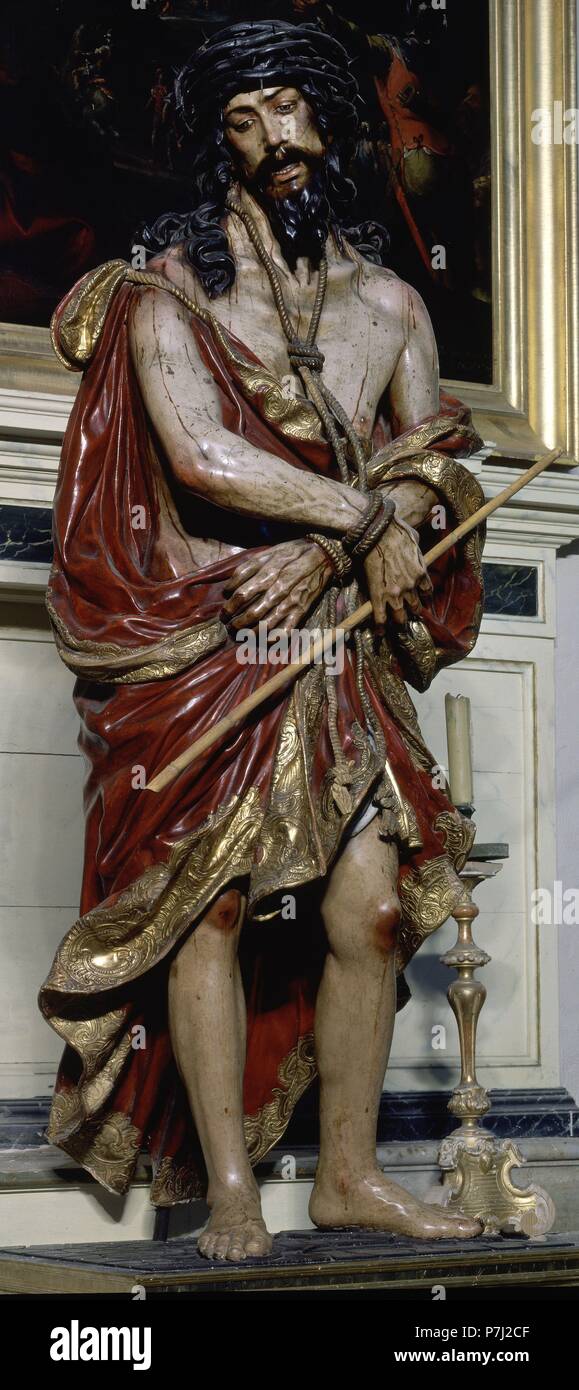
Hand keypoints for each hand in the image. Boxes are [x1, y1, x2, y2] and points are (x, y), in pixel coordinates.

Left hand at [222, 539, 332, 632]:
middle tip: (228, 627)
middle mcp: (277, 591)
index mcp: (267, 575)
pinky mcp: (301, 611)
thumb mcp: (265, 554)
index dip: (228, 607)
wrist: (320, 556)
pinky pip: (286, 631)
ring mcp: (290, 603)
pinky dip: (273, 639)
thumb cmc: (289, 554)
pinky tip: (263, 640)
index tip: (223, 612)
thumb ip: (245, 570)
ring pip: (265, 626)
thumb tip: (228, 590)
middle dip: (235, 624)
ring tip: (240, 636)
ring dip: (249, 634)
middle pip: (250, 614)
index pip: (241, 596)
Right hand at [363, 514, 432, 631]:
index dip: (422, 596)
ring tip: (397, 624)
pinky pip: (380, 616)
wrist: (377, 532)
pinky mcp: (378, 595)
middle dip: (413, 610)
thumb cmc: (396, 530)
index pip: (426, 591)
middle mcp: (410, 586)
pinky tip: (380, 632)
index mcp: (420, 573)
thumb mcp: (414, 538)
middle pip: (415, 606)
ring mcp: (394, 593)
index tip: (420, 597)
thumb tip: (414, 543)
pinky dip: (380, 626)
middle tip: (409, 613)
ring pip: (400, 615)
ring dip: (399, 621)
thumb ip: (416, 549)